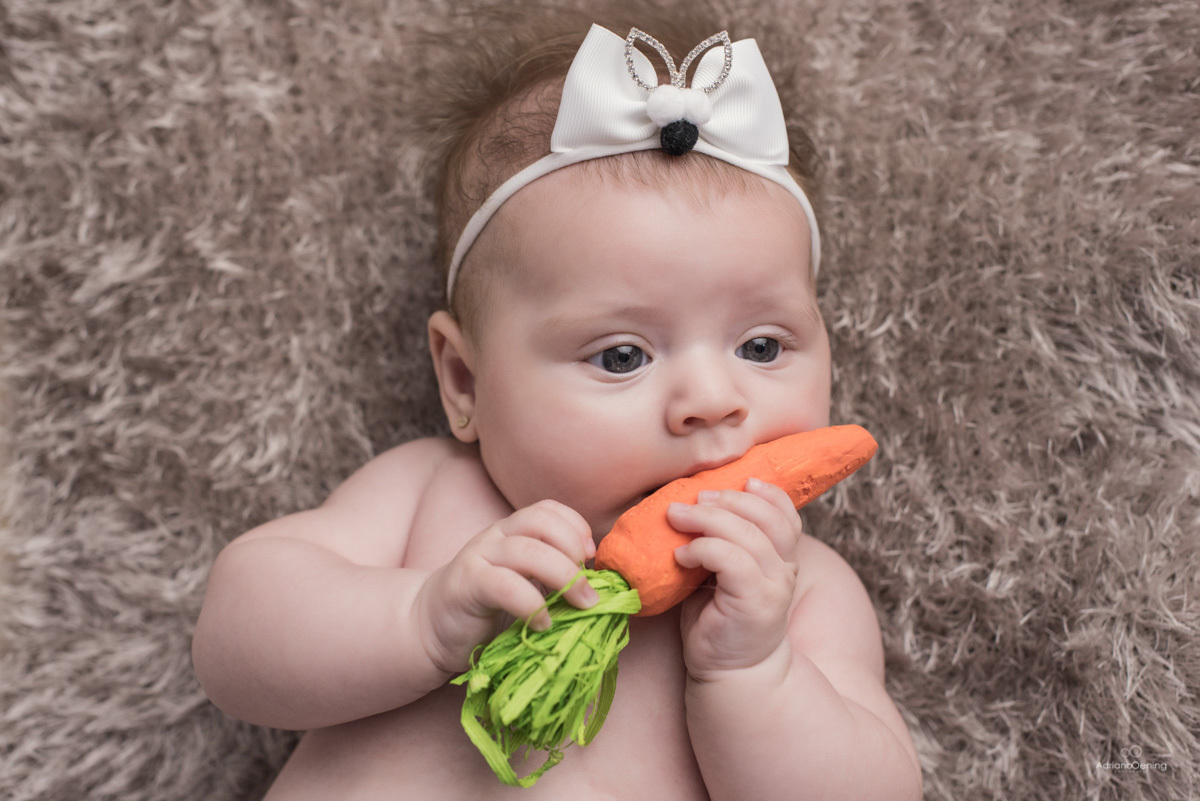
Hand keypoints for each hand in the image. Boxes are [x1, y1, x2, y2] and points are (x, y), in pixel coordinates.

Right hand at [414, 500, 597, 673]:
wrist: (431, 628)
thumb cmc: (487, 609)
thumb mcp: (525, 584)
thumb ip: (552, 576)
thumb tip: (599, 585)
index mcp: (511, 531)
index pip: (547, 509)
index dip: (576, 527)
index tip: (591, 558)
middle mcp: (494, 536)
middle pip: (541, 523)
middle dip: (574, 552)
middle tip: (590, 589)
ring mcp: (478, 557)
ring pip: (527, 551)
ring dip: (564, 577)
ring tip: (581, 605)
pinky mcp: (465, 585)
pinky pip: (504, 585)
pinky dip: (532, 604)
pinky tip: (544, 623)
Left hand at [666, 478, 801, 679]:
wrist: (733, 674)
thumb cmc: (720, 620)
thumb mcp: (724, 574)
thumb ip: (724, 543)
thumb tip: (692, 504)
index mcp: (782, 560)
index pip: (786, 515)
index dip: (767, 494)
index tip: (741, 480)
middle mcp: (785, 571)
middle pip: (766, 518)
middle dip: (727, 499)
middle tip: (694, 498)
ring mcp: (773, 588)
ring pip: (747, 535)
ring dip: (708, 519)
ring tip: (677, 517)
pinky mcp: (754, 603)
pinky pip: (731, 561)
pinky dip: (703, 548)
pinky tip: (682, 556)